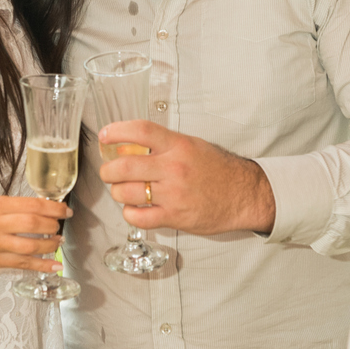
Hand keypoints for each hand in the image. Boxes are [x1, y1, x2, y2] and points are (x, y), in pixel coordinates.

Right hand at [0, 195, 70, 270]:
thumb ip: (17, 207)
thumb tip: (47, 209)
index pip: (33, 205)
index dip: (54, 208)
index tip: (66, 210)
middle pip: (33, 224)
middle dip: (53, 225)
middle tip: (60, 226)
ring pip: (30, 246)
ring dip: (50, 245)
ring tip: (57, 242)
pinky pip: (23, 264)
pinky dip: (42, 266)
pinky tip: (55, 266)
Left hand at [97, 120, 275, 235]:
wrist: (244, 194)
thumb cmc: (218, 169)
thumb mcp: (192, 145)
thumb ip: (163, 145)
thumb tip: (128, 144)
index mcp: (178, 145)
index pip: (140, 130)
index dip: (116, 131)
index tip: (105, 135)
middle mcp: (174, 168)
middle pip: (124, 166)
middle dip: (108, 170)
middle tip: (108, 171)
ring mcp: (173, 194)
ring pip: (126, 193)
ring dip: (116, 192)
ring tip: (121, 190)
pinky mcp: (175, 217)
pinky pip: (138, 217)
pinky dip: (129, 213)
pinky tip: (133, 209)